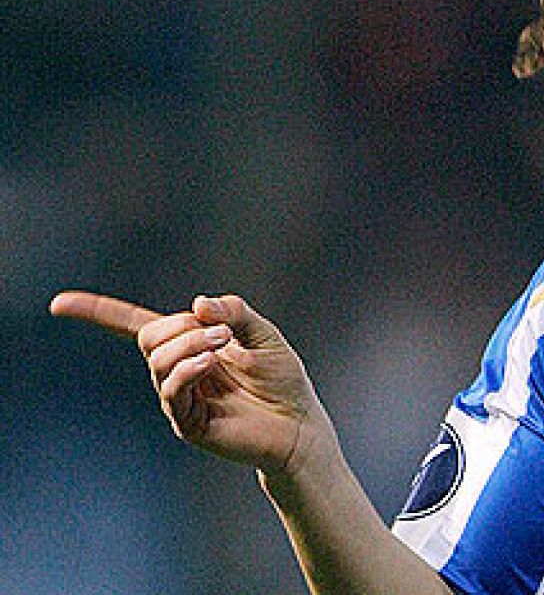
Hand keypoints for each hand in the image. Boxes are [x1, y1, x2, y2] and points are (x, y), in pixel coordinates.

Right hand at [50, 291, 333, 477]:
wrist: (298, 424)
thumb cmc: (282, 379)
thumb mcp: (263, 334)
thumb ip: (234, 312)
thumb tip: (197, 305)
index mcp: (189, 346)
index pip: (134, 326)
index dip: (98, 312)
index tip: (59, 304)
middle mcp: (177, 372)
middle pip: (149, 338)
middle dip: (182, 327)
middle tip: (222, 333)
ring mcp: (179, 398)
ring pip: (158, 360)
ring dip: (190, 343)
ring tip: (224, 345)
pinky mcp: (187, 423)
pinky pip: (172, 389)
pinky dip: (188, 368)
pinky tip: (212, 362)